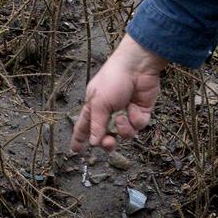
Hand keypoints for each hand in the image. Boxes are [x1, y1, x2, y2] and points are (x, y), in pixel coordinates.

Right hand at [72, 34, 167, 153]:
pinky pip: (138, 126)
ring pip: (124, 134)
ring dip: (124, 128)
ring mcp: (125, 112)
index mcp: (93, 108)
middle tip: (109, 142)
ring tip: (123, 116)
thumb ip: (96, 125)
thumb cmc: (113, 80)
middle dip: (107, 142)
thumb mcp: (99, 104)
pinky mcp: (141, 112)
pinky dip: (136, 119)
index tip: (76, 151)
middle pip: (106, 136)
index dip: (80, 139)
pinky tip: (134, 107)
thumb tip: (93, 143)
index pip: (84, 127)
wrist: (137, 67)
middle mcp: (109, 112)